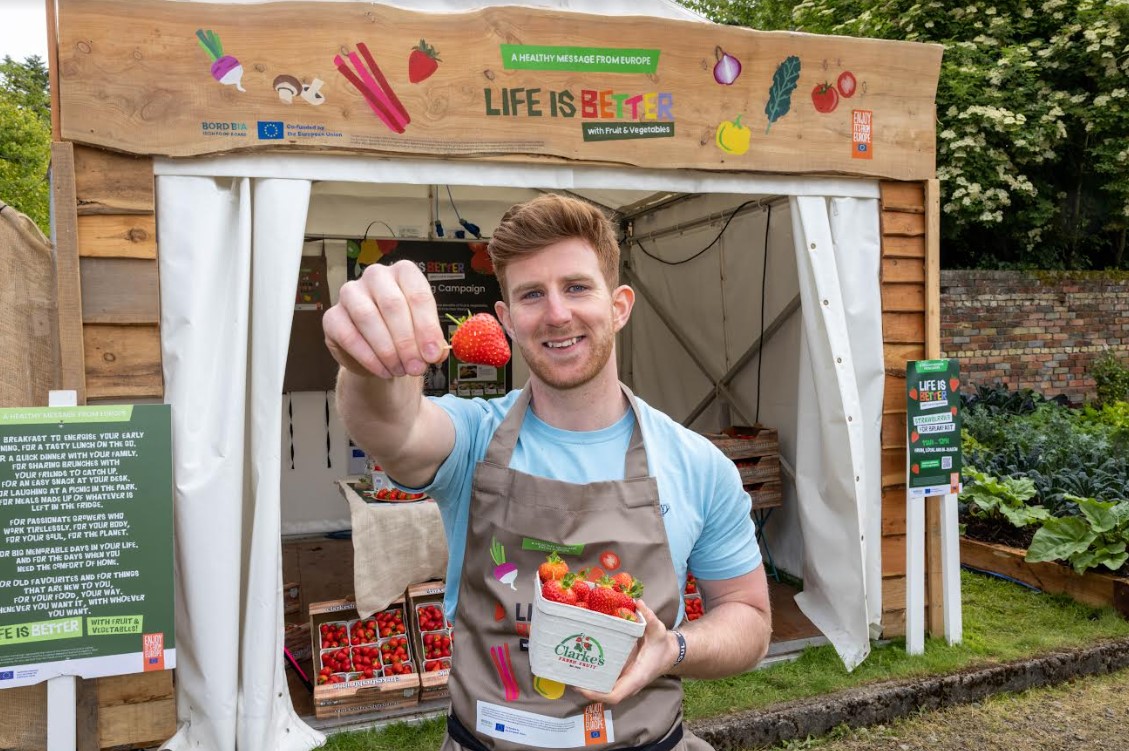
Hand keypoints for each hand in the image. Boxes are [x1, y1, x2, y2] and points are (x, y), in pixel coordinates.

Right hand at [322, 260, 447, 378]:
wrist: (376, 351)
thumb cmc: (403, 334)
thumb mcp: (423, 337)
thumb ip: (431, 343)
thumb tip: (436, 353)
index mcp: (403, 273)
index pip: (417, 294)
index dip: (427, 327)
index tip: (432, 354)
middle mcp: (376, 276)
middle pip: (392, 304)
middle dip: (407, 341)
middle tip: (416, 367)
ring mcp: (350, 293)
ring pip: (367, 317)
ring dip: (387, 350)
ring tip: (400, 370)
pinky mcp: (332, 316)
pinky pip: (348, 335)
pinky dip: (368, 357)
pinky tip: (382, 370)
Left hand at [574, 600, 675, 705]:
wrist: (669, 653)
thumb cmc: (662, 645)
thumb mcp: (658, 629)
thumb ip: (648, 617)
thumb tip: (638, 602)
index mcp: (636, 677)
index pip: (615, 695)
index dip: (596, 694)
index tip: (580, 687)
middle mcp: (628, 683)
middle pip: (603, 695)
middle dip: (585, 689)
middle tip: (567, 675)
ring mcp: (624, 681)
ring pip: (603, 689)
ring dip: (586, 683)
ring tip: (568, 669)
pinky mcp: (621, 675)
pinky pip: (606, 680)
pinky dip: (593, 676)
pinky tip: (580, 663)